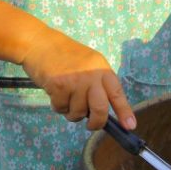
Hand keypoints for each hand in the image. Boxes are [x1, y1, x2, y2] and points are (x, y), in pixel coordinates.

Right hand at [21, 27, 135, 131]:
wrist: (40, 43)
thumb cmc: (64, 56)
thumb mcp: (88, 64)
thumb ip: (97, 84)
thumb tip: (102, 112)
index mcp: (102, 68)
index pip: (117, 93)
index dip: (124, 111)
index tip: (130, 126)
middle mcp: (91, 75)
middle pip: (100, 109)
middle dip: (96, 123)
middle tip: (91, 125)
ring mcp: (75, 80)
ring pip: (78, 112)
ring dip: (71, 112)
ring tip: (65, 98)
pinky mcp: (59, 86)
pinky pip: (61, 108)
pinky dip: (57, 106)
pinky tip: (54, 93)